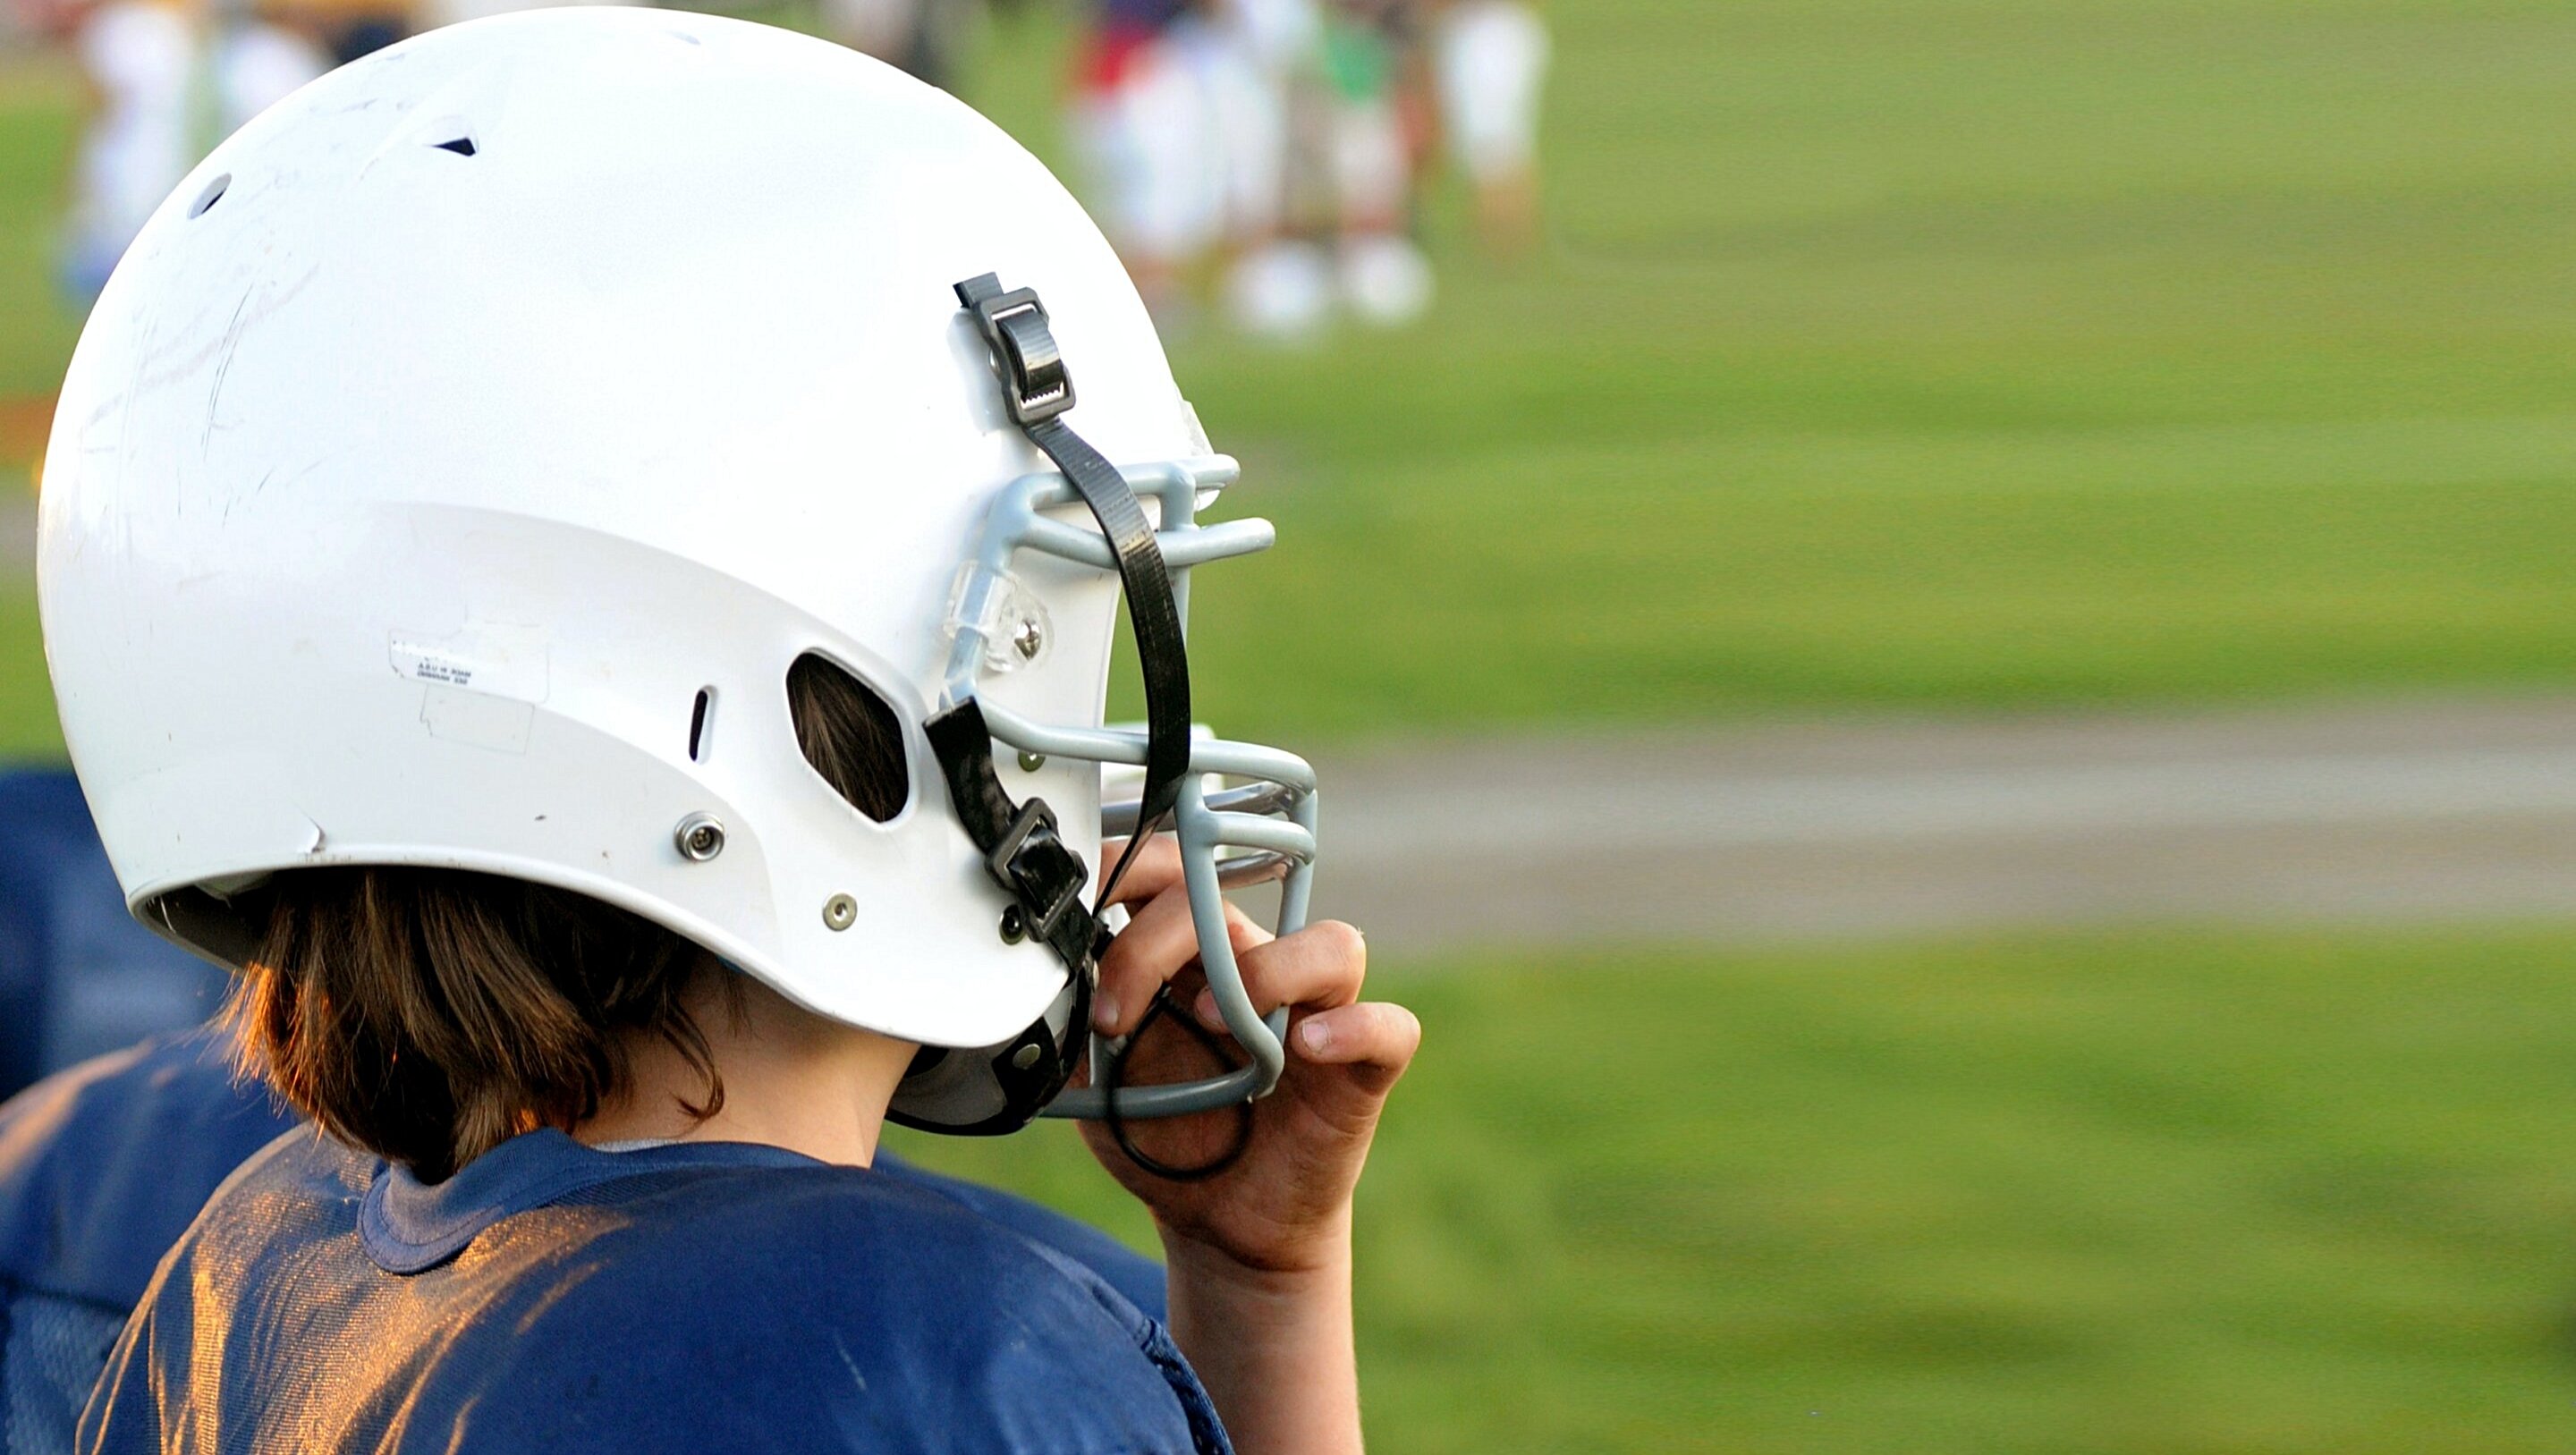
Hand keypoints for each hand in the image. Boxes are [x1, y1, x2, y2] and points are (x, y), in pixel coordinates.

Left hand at [1078, 838, 1420, 1277]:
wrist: (1219, 1222)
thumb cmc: (1163, 1136)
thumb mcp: (1093, 1077)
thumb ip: (1070, 1021)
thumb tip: (1033, 975)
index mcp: (1194, 955)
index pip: (1171, 872)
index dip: (1122, 875)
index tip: (1070, 920)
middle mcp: (1261, 966)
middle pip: (1228, 901)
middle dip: (1155, 941)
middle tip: (1113, 1014)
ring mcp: (1319, 1013)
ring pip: (1331, 945)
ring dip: (1267, 972)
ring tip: (1214, 1025)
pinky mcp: (1362, 1068)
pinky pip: (1388, 1026)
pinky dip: (1354, 1028)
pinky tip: (1304, 1050)